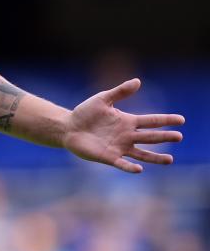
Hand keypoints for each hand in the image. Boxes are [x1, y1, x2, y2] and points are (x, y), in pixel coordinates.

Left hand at [63, 78, 183, 172]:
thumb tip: (138, 81)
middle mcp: (127, 136)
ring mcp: (119, 147)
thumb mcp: (103, 99)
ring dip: (155, 157)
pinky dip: (130, 167)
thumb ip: (120, 91)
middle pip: (150, 137)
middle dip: (165, 137)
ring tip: (169, 160)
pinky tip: (139, 169)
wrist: (68, 127)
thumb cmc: (85, 113)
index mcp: (128, 121)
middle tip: (179, 137)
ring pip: (142, 154)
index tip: (181, 120)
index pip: (151, 121)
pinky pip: (122, 164)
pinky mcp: (108, 157)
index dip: (166, 120)